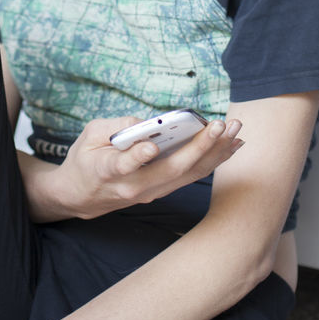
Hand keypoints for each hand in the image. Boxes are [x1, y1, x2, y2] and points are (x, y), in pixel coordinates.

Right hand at [51, 115, 243, 219]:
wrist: (82, 196)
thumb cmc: (86, 159)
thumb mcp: (89, 136)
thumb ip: (114, 127)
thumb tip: (145, 123)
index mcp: (108, 170)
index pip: (123, 165)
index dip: (137, 156)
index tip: (150, 146)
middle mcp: (134, 186)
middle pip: (171, 169)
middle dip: (199, 146)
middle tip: (220, 125)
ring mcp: (152, 192)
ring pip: (188, 174)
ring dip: (214, 152)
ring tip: (235, 130)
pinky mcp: (163, 190)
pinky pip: (192, 175)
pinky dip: (213, 159)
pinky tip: (232, 145)